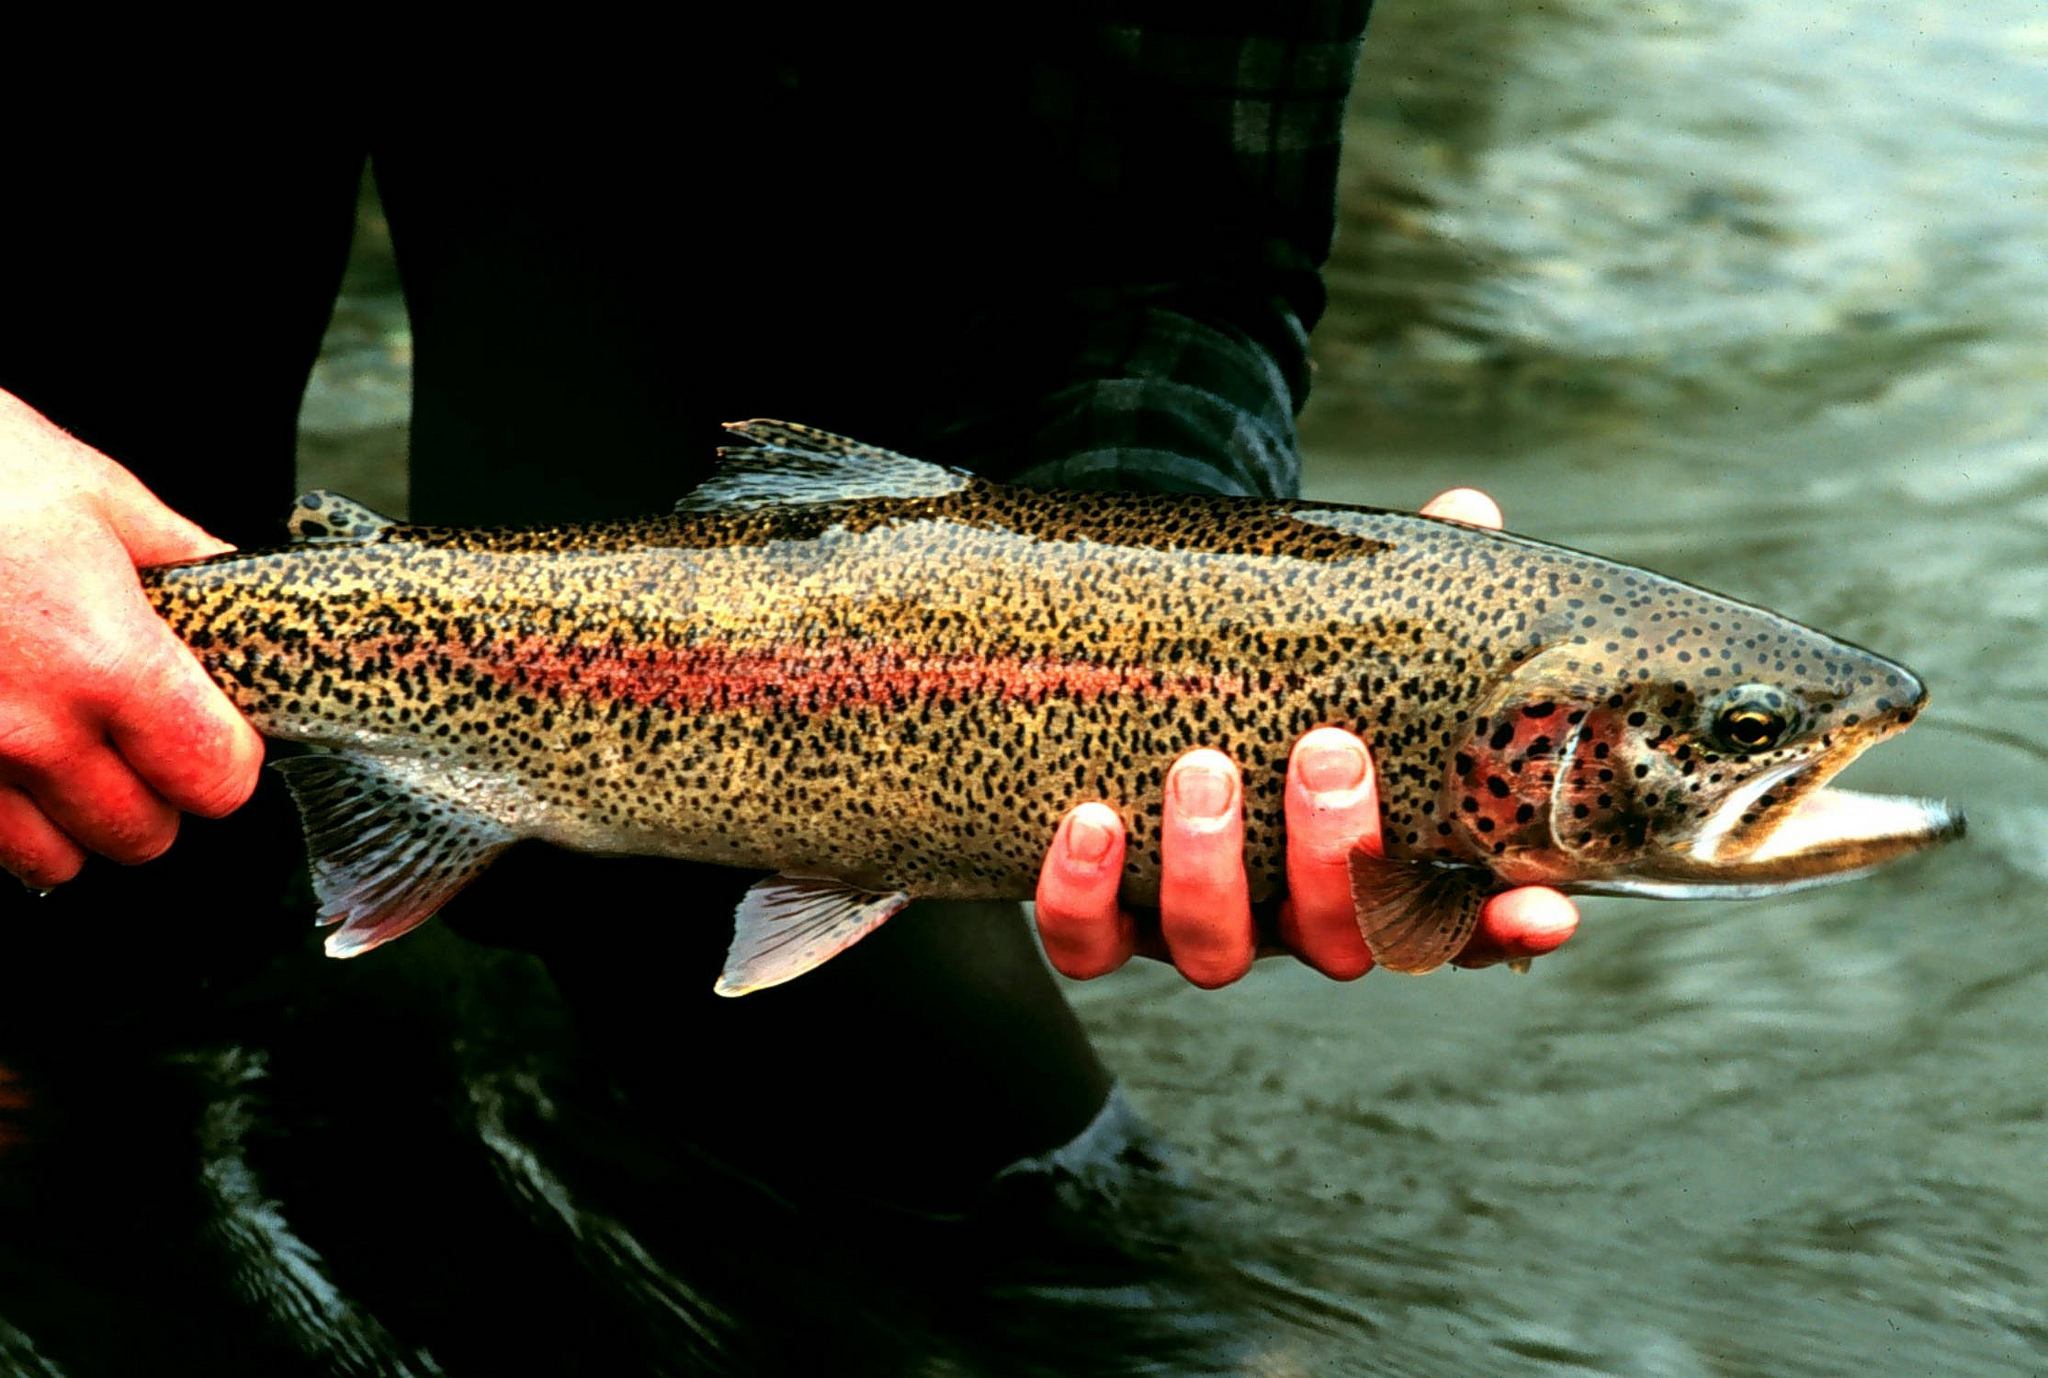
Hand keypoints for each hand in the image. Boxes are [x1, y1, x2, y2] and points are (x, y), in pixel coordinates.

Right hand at [0, 390, 264, 887]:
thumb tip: (231, 578)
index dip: (230, 753)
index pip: (216, 775)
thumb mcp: (97, 494)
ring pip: (59, 858)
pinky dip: (10, 817)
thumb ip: (179, 555)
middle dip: (161, 792)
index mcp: (107, 660)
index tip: (221, 727)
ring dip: (81, 818)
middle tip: (148, 738)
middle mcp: (34, 728)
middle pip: (145, 832)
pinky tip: (12, 760)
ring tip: (75, 753)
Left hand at [1034, 486, 1580, 986]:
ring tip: (1203, 769)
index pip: (1456, 926)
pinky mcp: (1101, 923)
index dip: (1501, 931)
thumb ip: (1402, 591)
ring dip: (1211, 869)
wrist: (1139, 688)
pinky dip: (1082, 896)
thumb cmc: (1272, 678)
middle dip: (1336, 852)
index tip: (1546, 911)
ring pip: (1216, 950)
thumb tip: (1466, 510)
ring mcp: (1196, 926)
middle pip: (1335, 939)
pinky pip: (1087, 945)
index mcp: (1368, 866)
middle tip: (1327, 751)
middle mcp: (1289, 916)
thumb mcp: (1337, 634)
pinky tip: (1089, 823)